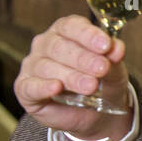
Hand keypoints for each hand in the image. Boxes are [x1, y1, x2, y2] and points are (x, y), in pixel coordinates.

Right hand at [14, 16, 131, 140]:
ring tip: (91, 86)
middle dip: (83, 58)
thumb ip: (113, 59)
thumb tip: (117, 48)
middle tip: (102, 68)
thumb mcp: (114, 71)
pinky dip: (43, 87)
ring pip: (48, 67)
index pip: (72, 26)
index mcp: (67, 32)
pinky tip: (56, 87)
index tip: (106, 45)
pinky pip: (30, 86)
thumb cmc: (102, 83)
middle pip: (60, 46)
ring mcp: (33, 65)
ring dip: (71, 76)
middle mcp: (46, 44)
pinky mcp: (25, 88)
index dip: (88, 34)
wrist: (96, 114)